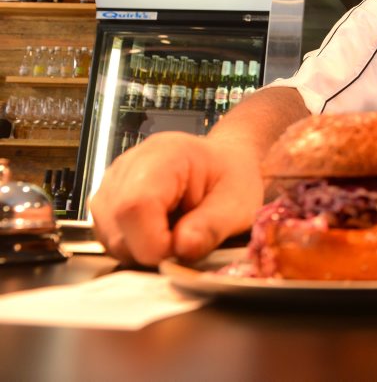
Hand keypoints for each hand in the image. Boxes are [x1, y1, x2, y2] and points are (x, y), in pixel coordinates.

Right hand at [90, 130, 263, 265]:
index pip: (134, 207)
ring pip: (110, 240)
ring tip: (176, 230)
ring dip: (144, 250)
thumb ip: (211, 227)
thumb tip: (182, 249)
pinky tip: (162, 231)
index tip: (184, 248)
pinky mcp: (107, 203)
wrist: (224, 162)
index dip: (155, 242)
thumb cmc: (231, 176)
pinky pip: (112, 240)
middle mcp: (127, 167)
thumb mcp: (237, 202)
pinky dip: (137, 246)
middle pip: (117, 229)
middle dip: (152, 250)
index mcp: (162, 156)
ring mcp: (111, 185)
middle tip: (186, 239)